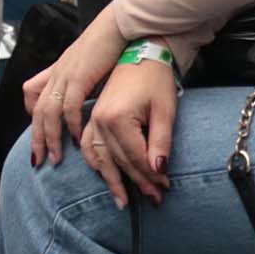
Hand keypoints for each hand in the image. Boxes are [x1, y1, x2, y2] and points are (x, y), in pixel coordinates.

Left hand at [24, 10, 129, 166]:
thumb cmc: (111, 43)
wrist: (119, 26)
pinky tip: (76, 136)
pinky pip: (69, 106)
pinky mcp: (78, 76)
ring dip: (51, 138)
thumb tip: (87, 96)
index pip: (33, 95)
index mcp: (58, 70)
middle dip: (37, 139)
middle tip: (39, 161)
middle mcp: (57, 74)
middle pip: (38, 112)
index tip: (40, 136)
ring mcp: (65, 75)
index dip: (33, 117)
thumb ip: (84, 79)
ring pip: (48, 113)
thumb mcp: (91, 64)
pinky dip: (70, 124)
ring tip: (56, 157)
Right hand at [78, 55, 179, 209]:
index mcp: (117, 118)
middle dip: (137, 183)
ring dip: (112, 180)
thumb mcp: (165, 110)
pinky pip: (89, 147)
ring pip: (100, 159)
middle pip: (119, 162)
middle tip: (154, 199)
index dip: (151, 177)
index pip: (135, 158)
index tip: (164, 190)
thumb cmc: (157, 80)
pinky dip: (95, 163)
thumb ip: (161, 142)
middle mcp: (100, 121)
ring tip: (123, 201)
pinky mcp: (92, 117)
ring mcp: (93, 119)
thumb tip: (158, 171)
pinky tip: (104, 175)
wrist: (142, 53)